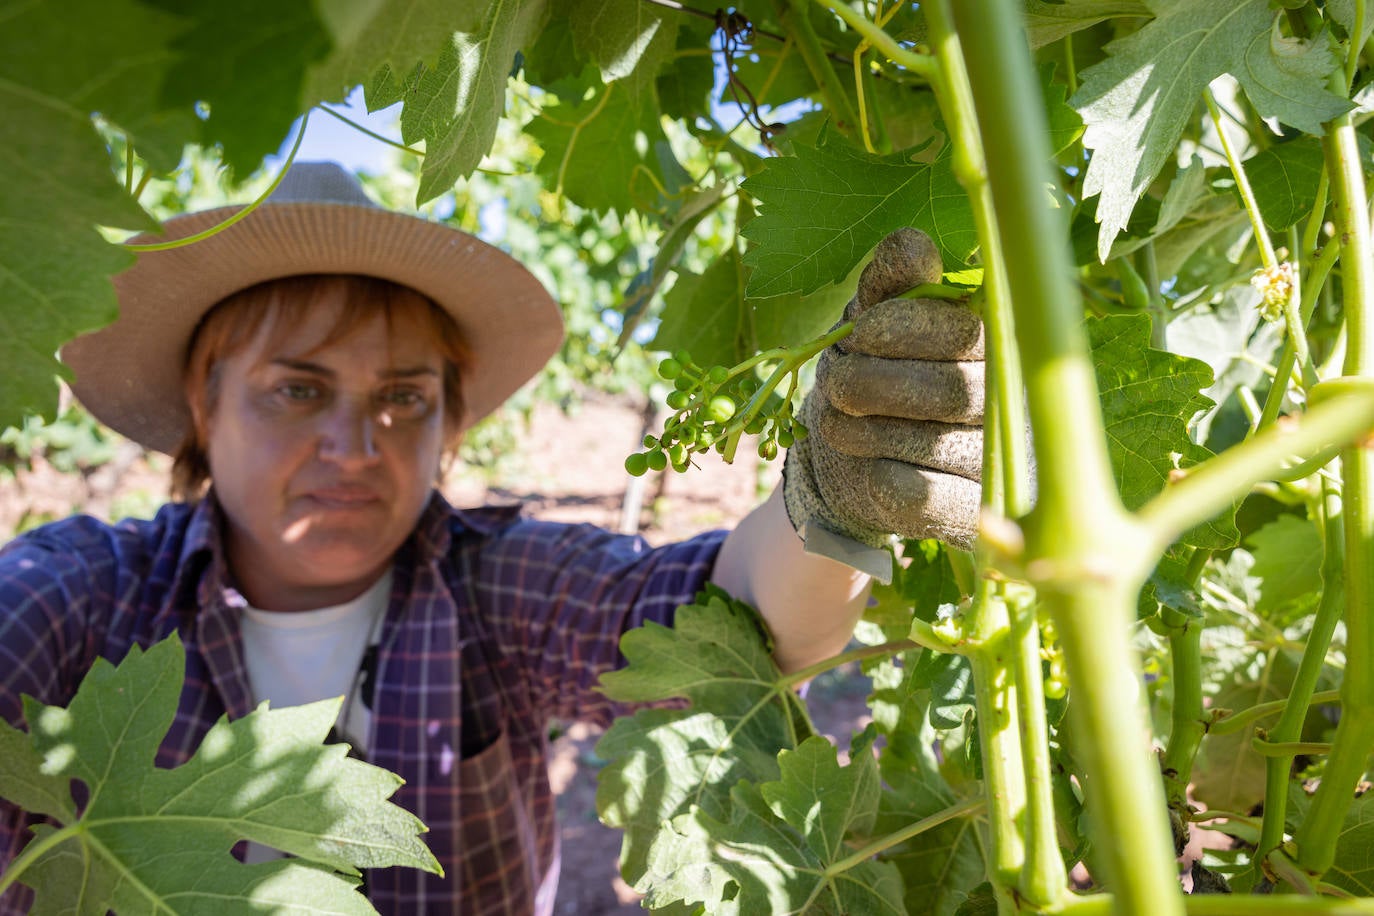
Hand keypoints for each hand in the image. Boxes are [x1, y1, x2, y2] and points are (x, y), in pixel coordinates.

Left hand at [782, 228, 984, 552]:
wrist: (849, 467)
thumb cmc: (868, 375)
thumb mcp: (869, 323)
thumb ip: (890, 284)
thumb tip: (912, 245)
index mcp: (994, 344)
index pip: (963, 329)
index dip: (901, 326)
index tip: (857, 334)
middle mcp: (1011, 404)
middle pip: (950, 389)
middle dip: (872, 381)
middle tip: (835, 382)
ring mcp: (999, 465)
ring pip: (933, 443)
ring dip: (864, 429)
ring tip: (837, 420)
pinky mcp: (971, 518)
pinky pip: (922, 495)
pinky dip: (880, 475)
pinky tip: (866, 464)